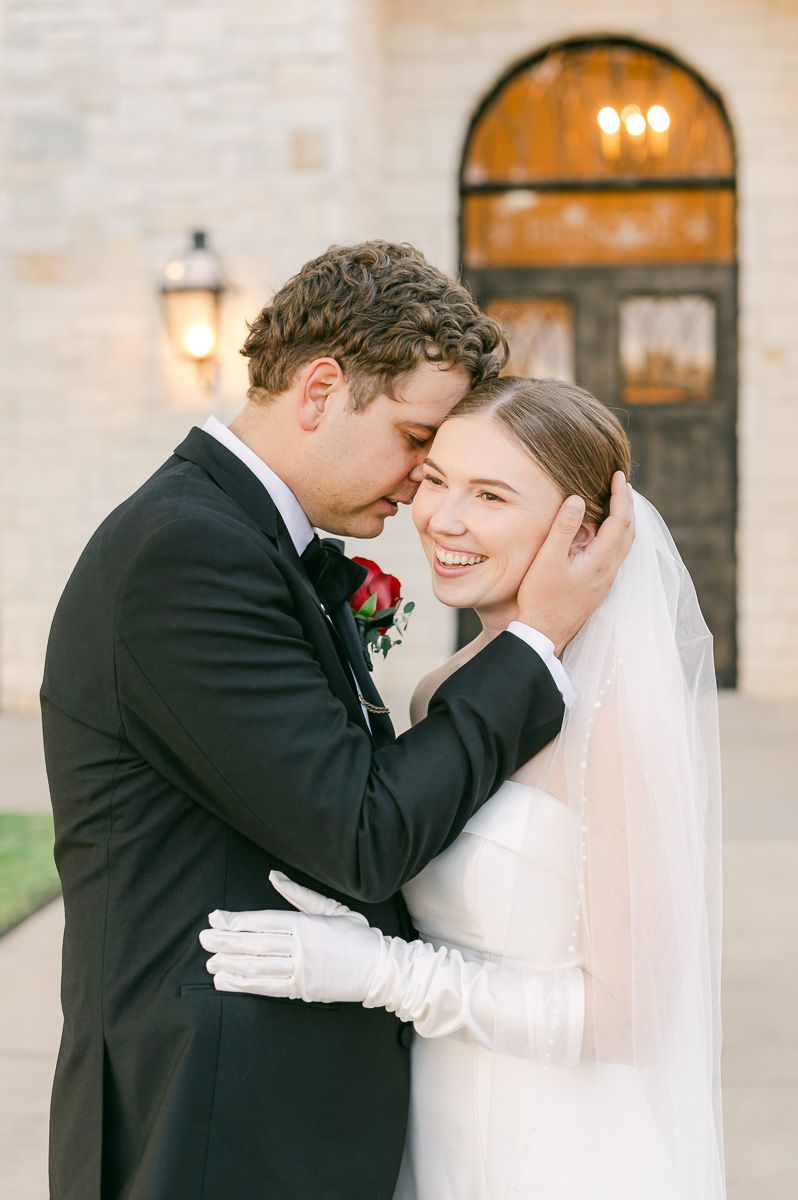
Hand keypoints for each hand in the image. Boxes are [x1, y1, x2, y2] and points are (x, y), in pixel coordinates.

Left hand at [199, 871, 385, 1003]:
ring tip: (210, 961)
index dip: (237, 920)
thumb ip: (299, 894)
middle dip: (226, 941)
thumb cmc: (356, 935)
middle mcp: (301, 947)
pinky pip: (267, 988)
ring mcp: (301, 970)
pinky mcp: (302, 990)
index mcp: (306, 924)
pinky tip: (227, 981)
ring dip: (230, 964)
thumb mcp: (331, 907)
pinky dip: (244, 985)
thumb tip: (274, 875)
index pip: (264, 920)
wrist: (381, 969)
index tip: (216, 918)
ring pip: (257, 967)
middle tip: (203, 938)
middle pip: (255, 943)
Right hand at [517, 473, 634, 653]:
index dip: (621, 496)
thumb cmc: (541, 598)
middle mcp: (610, 570)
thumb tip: (578, 499)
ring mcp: (606, 580)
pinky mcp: (599, 587)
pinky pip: (615, 554)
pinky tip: (603, 533)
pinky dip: (616, 535)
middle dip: (628, 505)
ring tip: (617, 502)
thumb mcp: (548, 559)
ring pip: (624, 544)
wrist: (544, 634)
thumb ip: (564, 528)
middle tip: (622, 483)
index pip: (620, 520)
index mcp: (601, 560)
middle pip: (629, 531)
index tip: (619, 476)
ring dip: (624, 521)